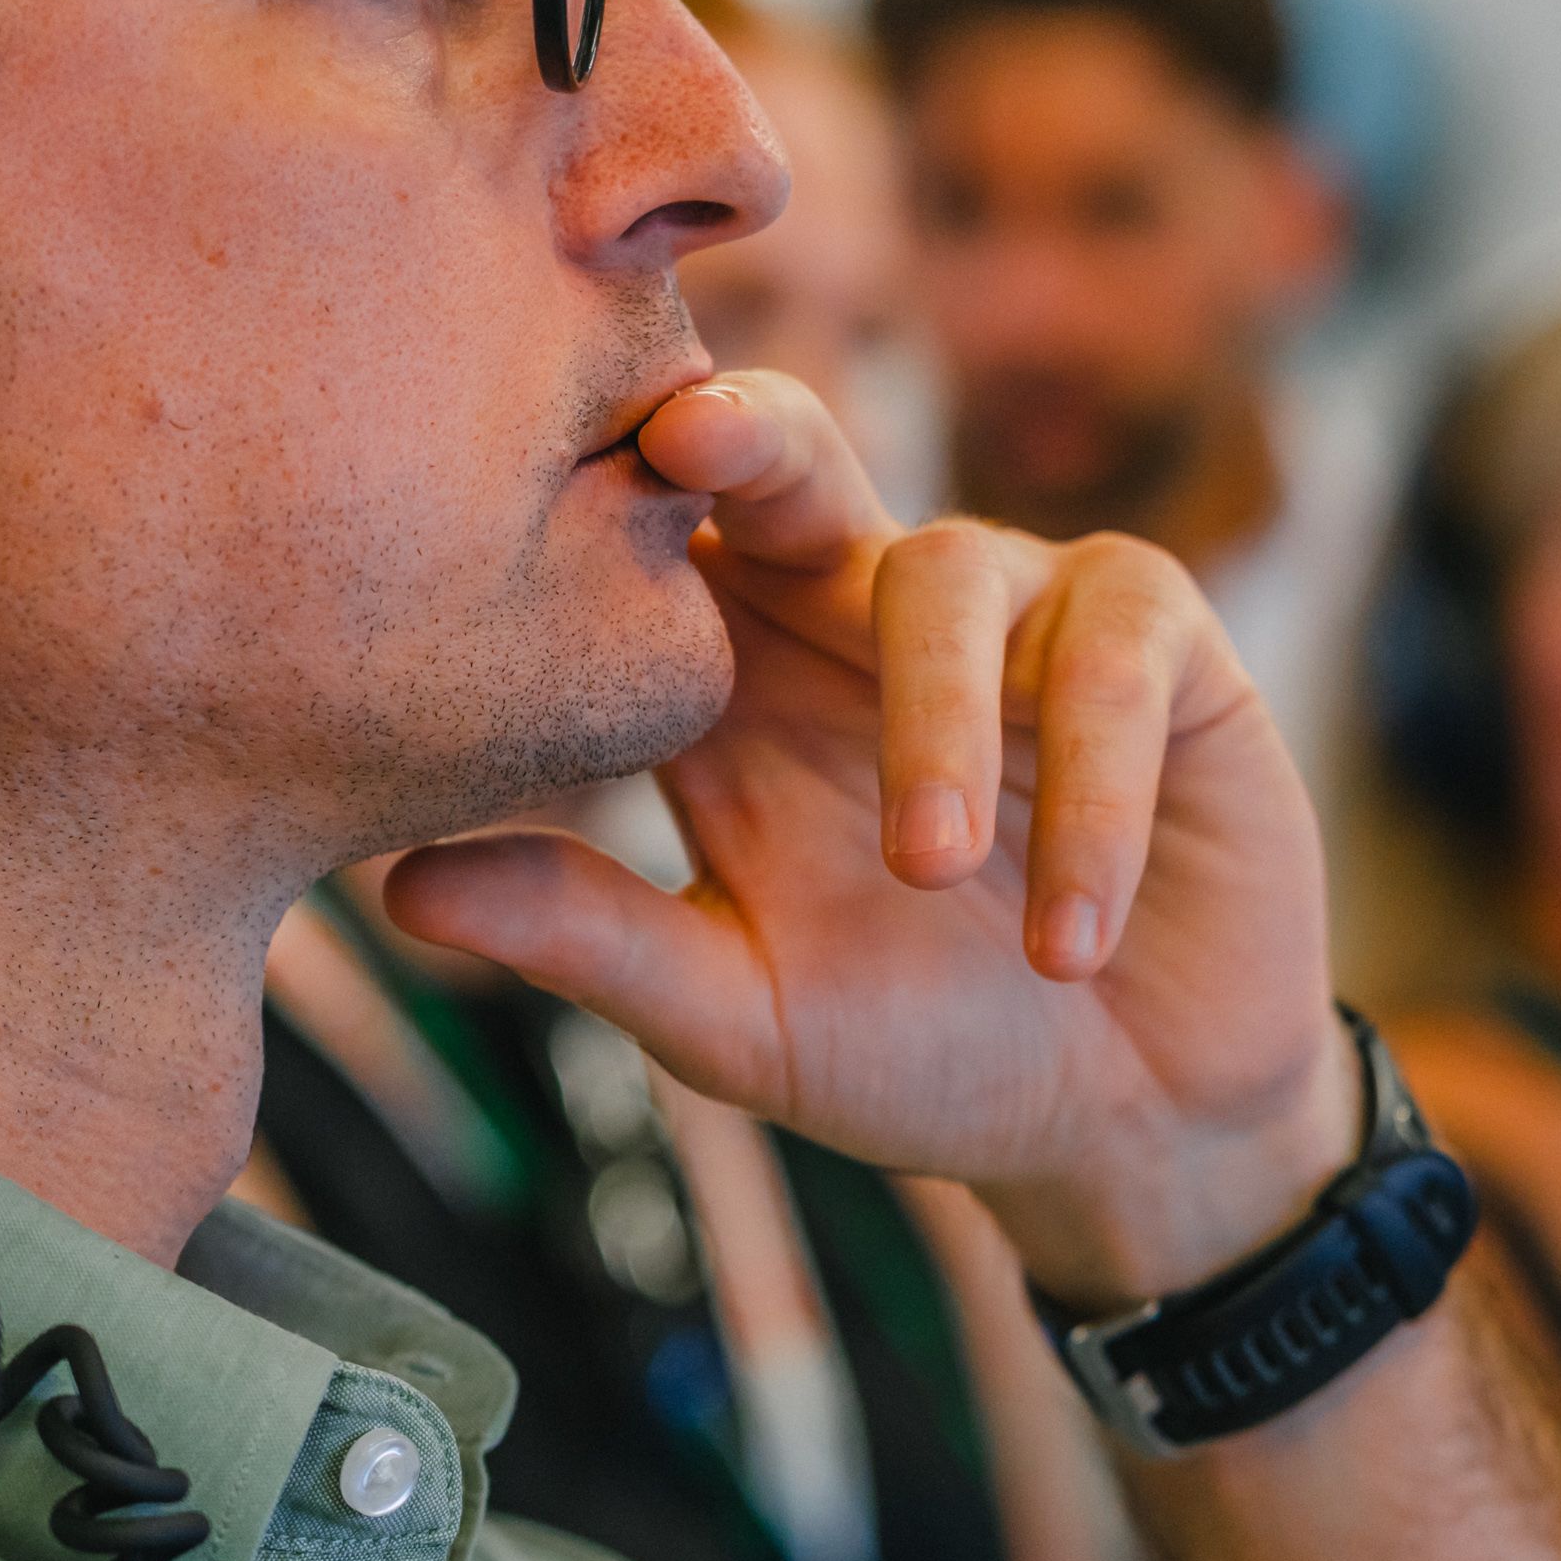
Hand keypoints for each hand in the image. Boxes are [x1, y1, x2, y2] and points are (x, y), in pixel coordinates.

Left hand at [383, 374, 1356, 1304]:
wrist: (1131, 1127)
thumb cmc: (922, 1055)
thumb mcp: (741, 1014)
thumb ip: (594, 941)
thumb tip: (398, 890)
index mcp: (745, 678)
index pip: (662, 540)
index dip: (607, 488)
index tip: (528, 479)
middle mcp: (868, 614)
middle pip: (794, 460)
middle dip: (747, 433)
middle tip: (689, 436)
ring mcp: (1022, 615)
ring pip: (952, 575)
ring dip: (937, 726)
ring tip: (932, 876)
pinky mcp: (1162, 646)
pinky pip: (1115, 654)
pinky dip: (1092, 793)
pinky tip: (1070, 937)